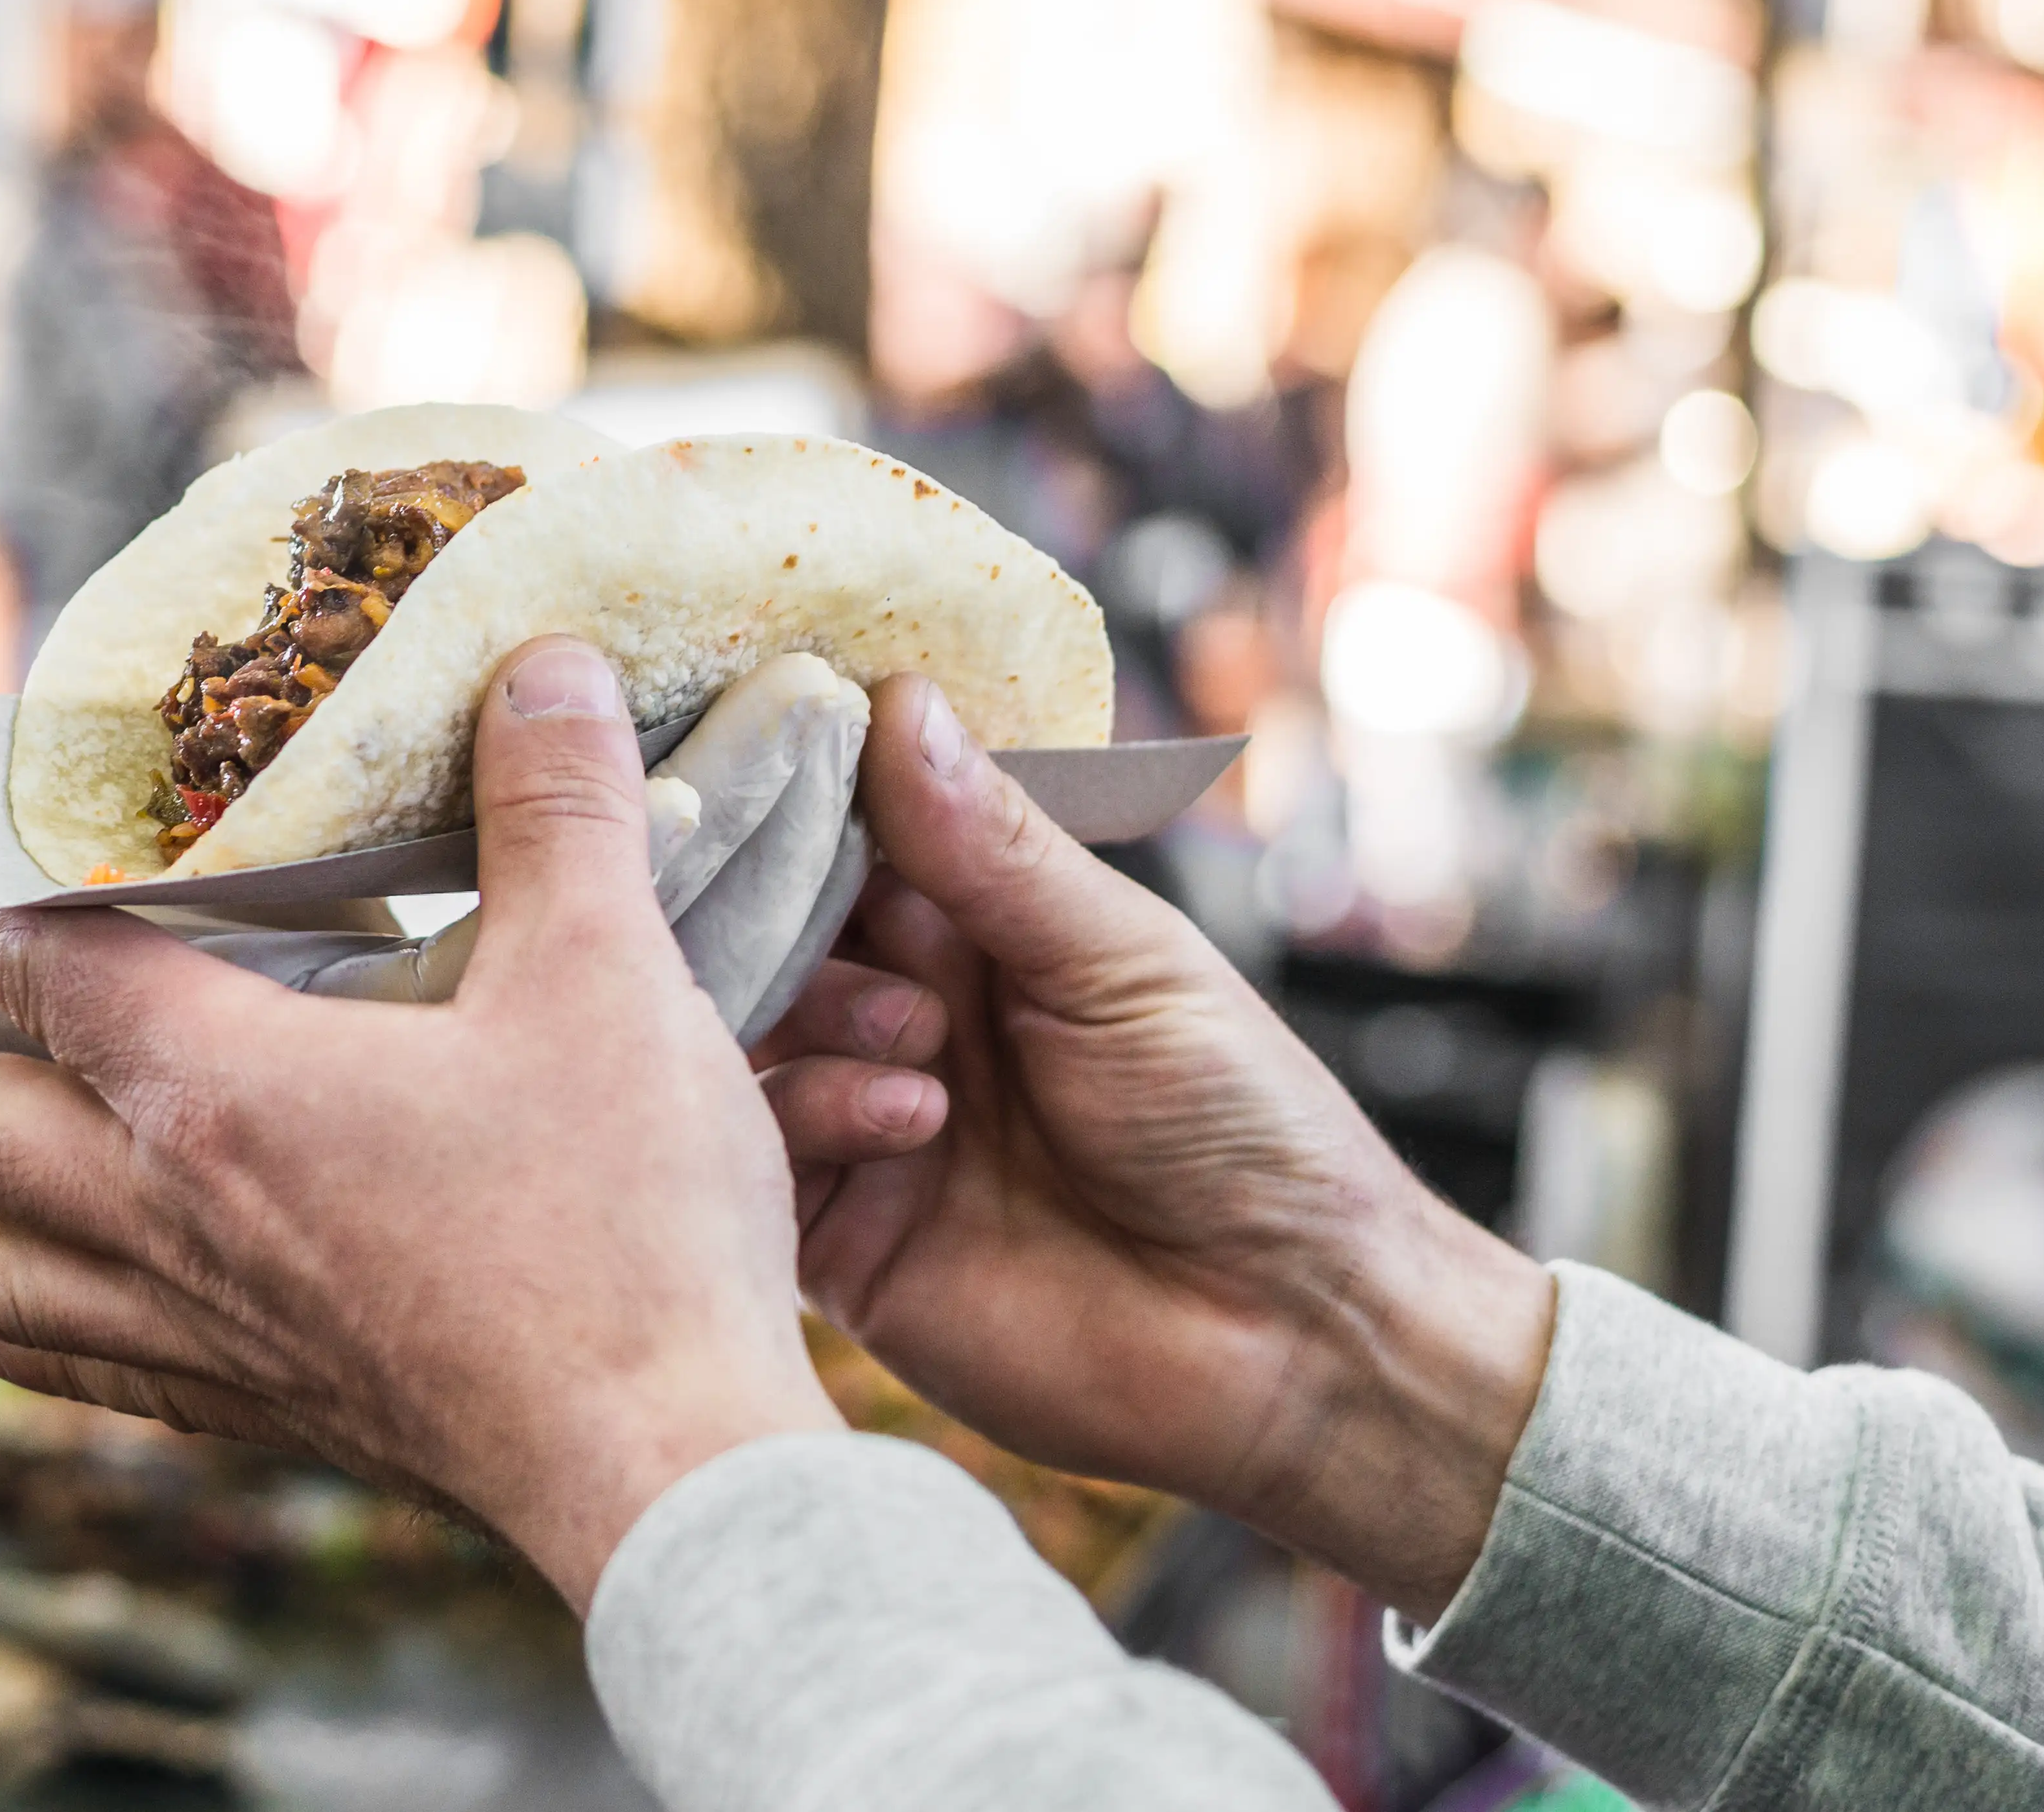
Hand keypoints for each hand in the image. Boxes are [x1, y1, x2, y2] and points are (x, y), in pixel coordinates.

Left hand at [0, 638, 844, 1607]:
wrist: (656, 1468)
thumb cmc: (627, 1225)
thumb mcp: (609, 979)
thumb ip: (559, 810)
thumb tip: (550, 657)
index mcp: (229, 1090)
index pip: (59, 965)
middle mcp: (176, 1210)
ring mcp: (206, 1324)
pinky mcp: (262, 1405)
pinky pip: (81, 1363)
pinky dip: (3, 1334)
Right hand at [762, 676, 1554, 1619]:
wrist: (1293, 1340)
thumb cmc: (1248, 1129)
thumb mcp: (1125, 961)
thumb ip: (996, 849)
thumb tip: (896, 702)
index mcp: (978, 932)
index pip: (846, 834)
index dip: (796, 792)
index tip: (750, 741)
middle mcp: (907, 1018)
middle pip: (775, 930)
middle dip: (776, 904)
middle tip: (791, 897)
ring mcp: (869, 1127)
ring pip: (752, 1037)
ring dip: (817, 1015)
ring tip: (920, 1043)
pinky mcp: (846, 1239)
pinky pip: (765, 1159)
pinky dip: (812, 1117)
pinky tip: (911, 1125)